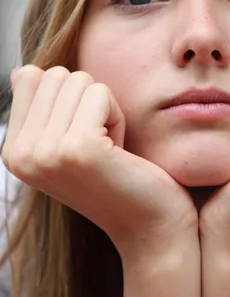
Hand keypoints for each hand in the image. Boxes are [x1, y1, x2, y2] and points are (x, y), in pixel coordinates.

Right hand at [2, 65, 197, 258]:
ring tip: (108, 147)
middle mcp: (20, 154)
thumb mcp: (67, 141)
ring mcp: (45, 152)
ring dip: (104, 108)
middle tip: (99, 142)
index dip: (68, 95)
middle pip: (57, 74)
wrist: (149, 225)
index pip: (30, 76)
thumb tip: (21, 71)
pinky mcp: (78, 149)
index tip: (81, 133)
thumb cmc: (115, 176)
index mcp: (13, 150)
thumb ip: (42, 107)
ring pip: (80, 81)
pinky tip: (118, 151)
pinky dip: (118, 116)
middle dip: (88, 100)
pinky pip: (101, 94)